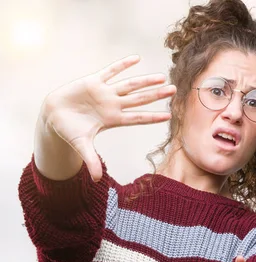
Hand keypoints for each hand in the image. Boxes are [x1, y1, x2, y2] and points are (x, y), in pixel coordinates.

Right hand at [43, 55, 175, 180]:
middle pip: (139, 100)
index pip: (138, 118)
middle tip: (174, 91)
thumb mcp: (81, 146)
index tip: (169, 116)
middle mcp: (113, 105)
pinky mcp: (93, 81)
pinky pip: (110, 71)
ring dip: (145, 81)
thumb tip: (97, 181)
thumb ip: (91, 161)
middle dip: (156, 95)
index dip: (152, 117)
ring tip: (162, 77)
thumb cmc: (69, 130)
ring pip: (129, 85)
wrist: (53, 115)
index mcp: (113, 119)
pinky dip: (122, 65)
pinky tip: (136, 58)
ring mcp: (105, 92)